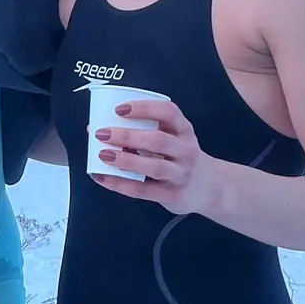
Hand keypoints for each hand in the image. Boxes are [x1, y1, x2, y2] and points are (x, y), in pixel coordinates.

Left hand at [90, 98, 223, 216]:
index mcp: (184, 130)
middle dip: (128, 135)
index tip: (119, 109)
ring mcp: (181, 174)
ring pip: (154, 166)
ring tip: (103, 155)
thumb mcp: (172, 138)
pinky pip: (144, 191)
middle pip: (158, 140)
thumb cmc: (179, 156)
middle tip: (102, 133)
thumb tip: (95, 127)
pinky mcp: (172, 195)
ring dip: (126, 160)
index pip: (169, 112)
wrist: (209, 188)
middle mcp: (186, 150)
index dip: (144, 108)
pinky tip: (102, 177)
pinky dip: (120, 184)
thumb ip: (143, 131)